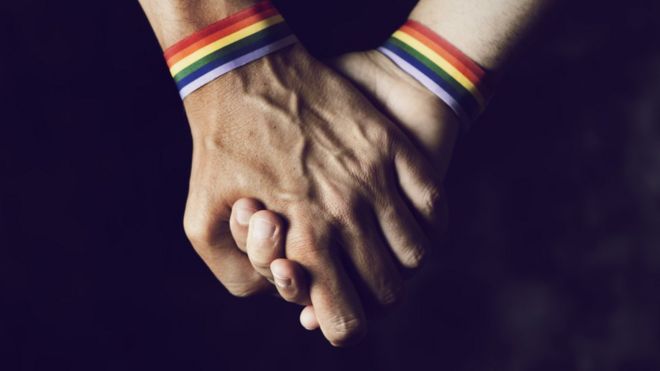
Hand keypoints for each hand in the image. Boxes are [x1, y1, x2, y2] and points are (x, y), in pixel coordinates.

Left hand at [182, 44, 441, 345]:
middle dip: (371, 298)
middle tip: (355, 280)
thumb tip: (278, 297)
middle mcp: (347, 216)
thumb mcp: (201, 224)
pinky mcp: (392, 148)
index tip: (336, 315)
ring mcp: (375, 180)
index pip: (346, 321)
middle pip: (387, 291)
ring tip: (381, 251)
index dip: (342, 328)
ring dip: (400, 264)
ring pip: (415, 255)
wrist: (244, 72)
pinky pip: (434, 207)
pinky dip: (428, 227)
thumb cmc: (219, 150)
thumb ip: (238, 276)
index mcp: (304, 240)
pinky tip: (410, 224)